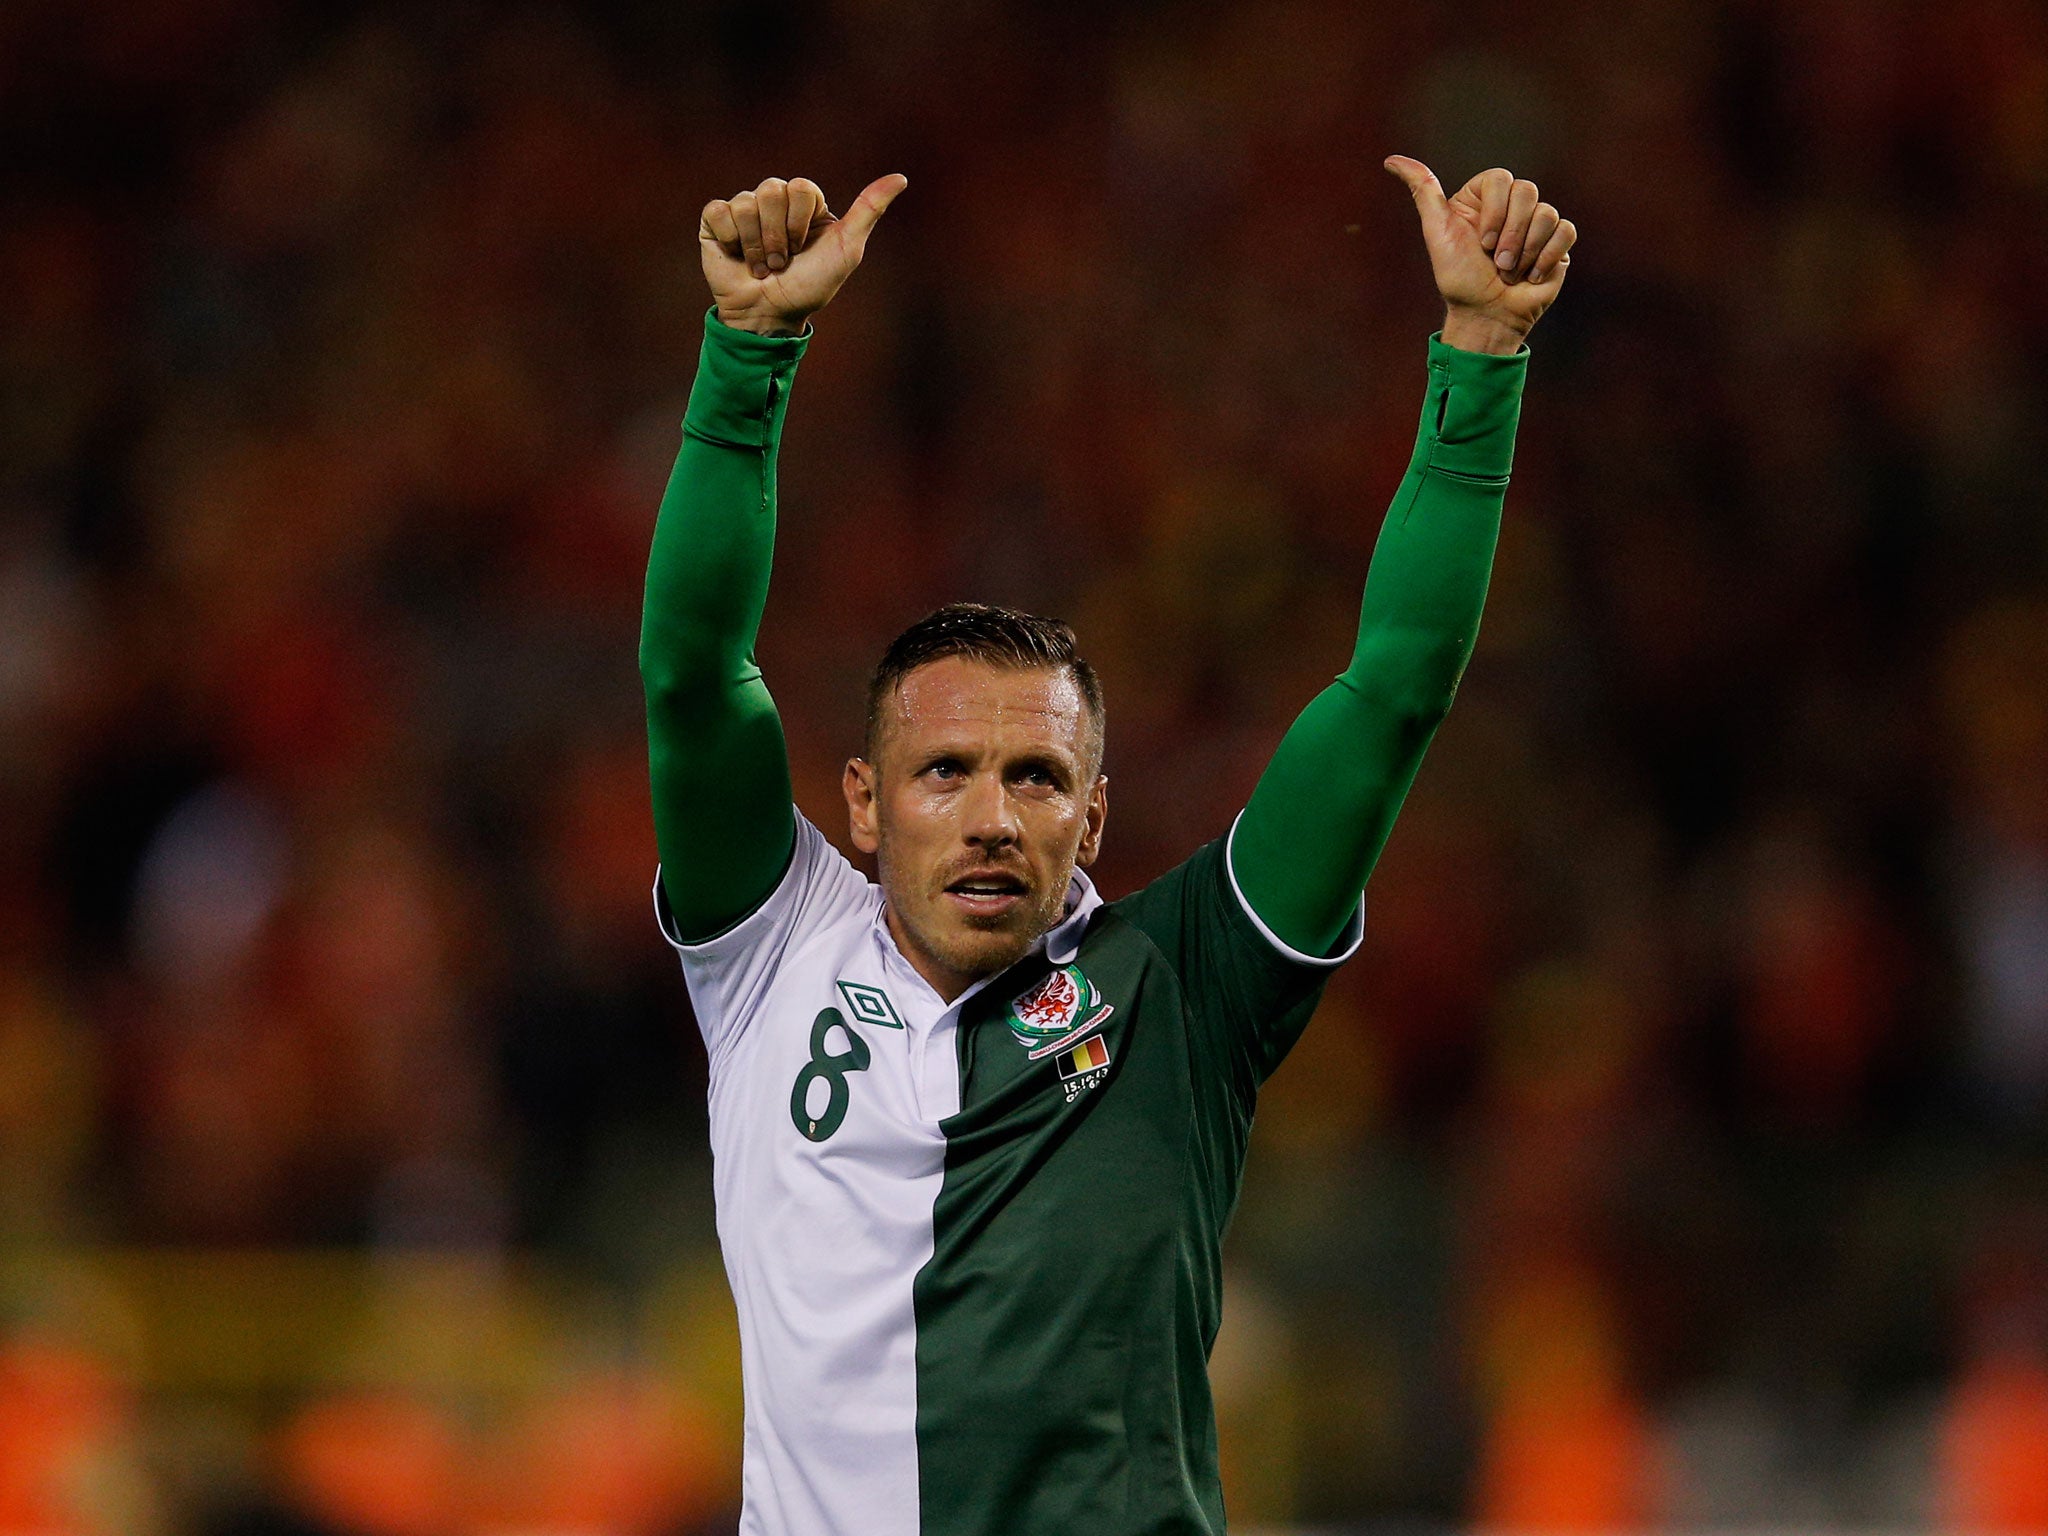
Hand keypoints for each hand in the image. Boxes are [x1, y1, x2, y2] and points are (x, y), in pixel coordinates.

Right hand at [700, 173, 908, 335]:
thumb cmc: (810, 287)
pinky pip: (720, 211)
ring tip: (761, 267)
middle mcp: (774, 202)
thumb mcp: (847, 249)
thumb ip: (869, 210)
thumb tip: (901, 177)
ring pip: (746, 204)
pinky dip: (731, 240)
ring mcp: (744, 210)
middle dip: (778, 237)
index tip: (803, 250)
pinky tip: (737, 258)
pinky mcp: (715, 222)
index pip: (800, 188)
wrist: (770, 316)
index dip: (800, 222)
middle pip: (771, 191)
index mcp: (804, 204)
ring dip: (756, 246)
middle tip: (781, 264)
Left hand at [1382, 158, 1575, 353]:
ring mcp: (1536, 224)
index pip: (1500, 178)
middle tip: (1496, 263)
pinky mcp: (1557, 243)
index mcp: (1483, 199)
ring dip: (1526, 252)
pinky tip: (1532, 276)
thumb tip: (1392, 160)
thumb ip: (1422, 190)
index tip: (1480, 242)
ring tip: (1510, 274)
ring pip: (1547, 213)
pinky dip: (1547, 257)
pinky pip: (1566, 231)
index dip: (1494, 211)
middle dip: (1510, 234)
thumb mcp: (1436, 231)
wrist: (1486, 316)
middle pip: (1527, 191)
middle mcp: (1510, 207)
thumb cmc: (1459, 278)